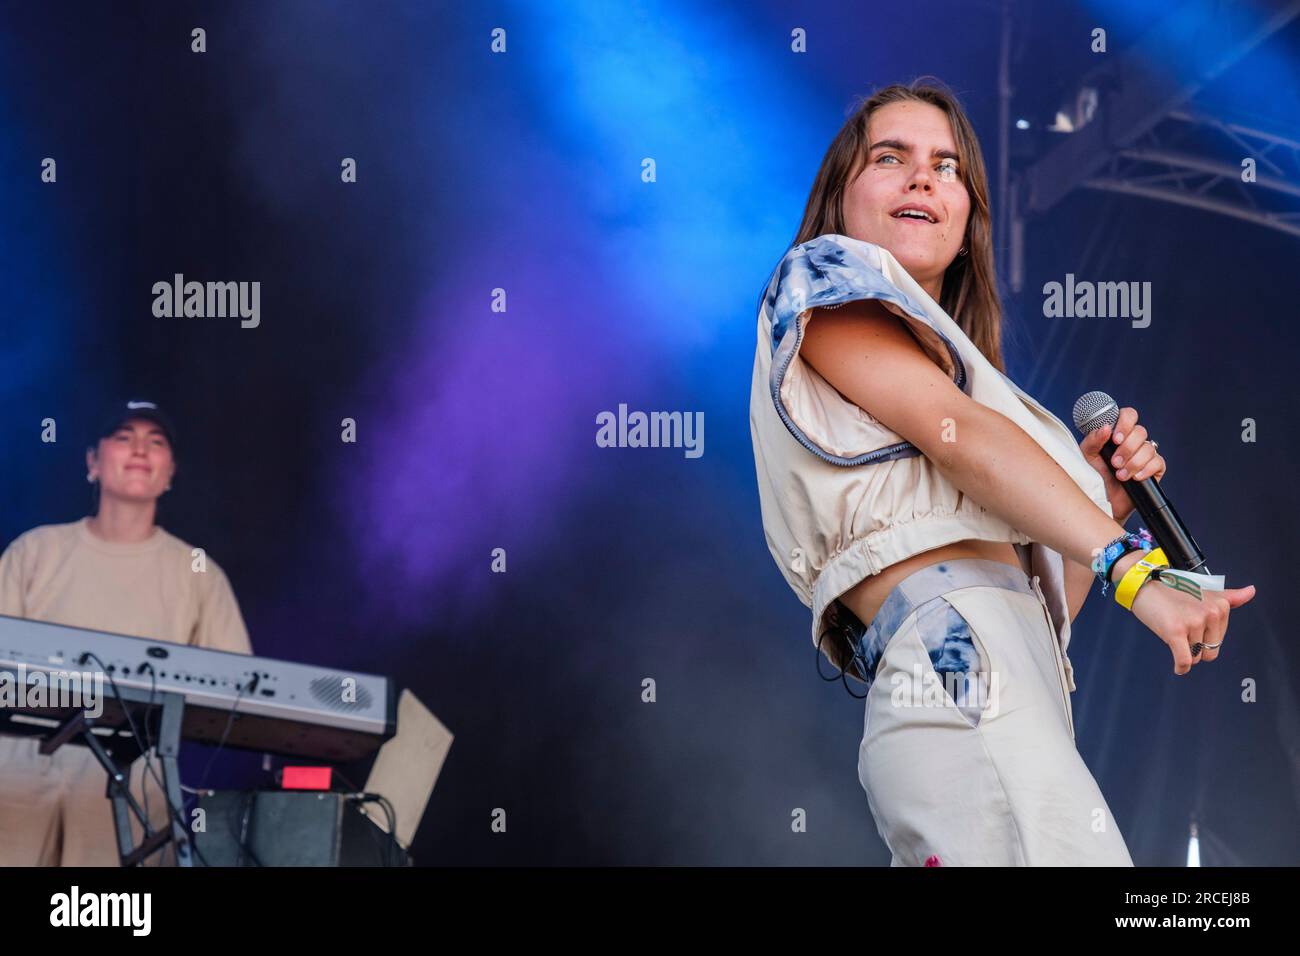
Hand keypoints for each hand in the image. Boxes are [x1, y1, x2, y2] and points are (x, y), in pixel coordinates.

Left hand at [1079, 406, 1167, 522]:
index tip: (1115, 438)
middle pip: (1140, 431)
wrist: (1101, 502)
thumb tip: (1106, 427)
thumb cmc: (1092, 477)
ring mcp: (1145, 455)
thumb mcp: (1086, 457)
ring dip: (1133, 462)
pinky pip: (1158, 462)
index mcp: (1116, 434)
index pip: (1128, 415)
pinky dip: (1145, 470)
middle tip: (1114, 463)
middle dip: (1126, 449)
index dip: (1125, 423)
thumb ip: (1093, 440)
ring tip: (1120, 475)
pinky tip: (1135, 478)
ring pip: (1148, 448)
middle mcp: (1132, 442)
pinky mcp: (1154, 470)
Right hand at [1112, 551, 1256, 674]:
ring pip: (1195, 656)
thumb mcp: (1205, 591)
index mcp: (1220, 606)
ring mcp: (1193, 622)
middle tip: (1181, 631)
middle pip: (1209, 652)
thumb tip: (1252, 591)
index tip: (1191, 625)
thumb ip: (1231, 596)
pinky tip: (1178, 667)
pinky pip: (1185, 660)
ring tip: (1172, 633)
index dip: (1203, 637)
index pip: (1219, 640)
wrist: (1144, 583)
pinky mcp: (1176, 631)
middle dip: (1195, 647)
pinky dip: (1181, 667)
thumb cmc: (1173, 589)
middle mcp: (1210, 613)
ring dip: (1182, 651)